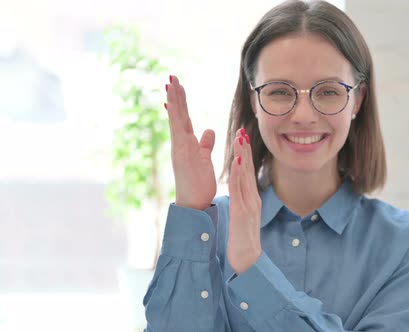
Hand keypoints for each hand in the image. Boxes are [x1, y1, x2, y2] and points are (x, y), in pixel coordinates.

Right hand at [165, 75, 215, 210]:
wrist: (194, 204)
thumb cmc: (198, 183)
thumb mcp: (205, 158)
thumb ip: (206, 144)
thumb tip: (209, 130)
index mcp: (186, 144)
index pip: (183, 118)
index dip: (181, 102)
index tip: (177, 86)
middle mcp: (180, 144)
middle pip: (178, 115)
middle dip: (175, 96)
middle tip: (171, 77)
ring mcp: (179, 148)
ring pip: (176, 119)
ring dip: (174, 101)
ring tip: (171, 83)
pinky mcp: (181, 154)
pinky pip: (178, 131)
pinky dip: (175, 117)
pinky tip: (172, 104)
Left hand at [227, 128, 261, 274]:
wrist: (248, 262)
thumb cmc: (243, 242)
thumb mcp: (243, 218)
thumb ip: (242, 204)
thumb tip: (238, 194)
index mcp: (251, 200)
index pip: (248, 173)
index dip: (245, 155)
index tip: (242, 138)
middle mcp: (253, 199)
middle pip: (249, 170)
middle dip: (245, 150)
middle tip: (242, 130)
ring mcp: (249, 205)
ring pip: (246, 176)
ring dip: (243, 156)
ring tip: (240, 139)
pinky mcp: (242, 212)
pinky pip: (240, 190)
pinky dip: (239, 175)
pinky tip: (238, 163)